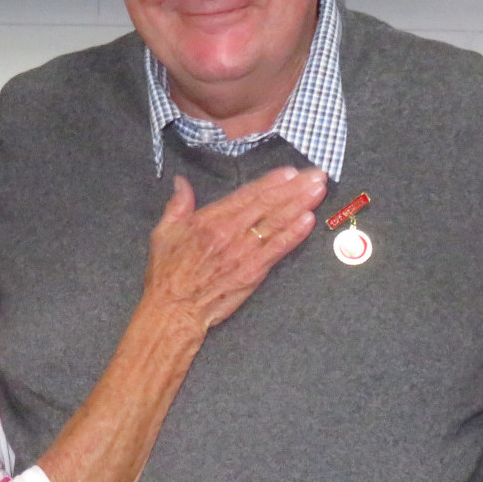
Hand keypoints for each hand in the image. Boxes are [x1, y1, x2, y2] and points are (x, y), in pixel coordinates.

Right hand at [142, 168, 326, 332]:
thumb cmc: (168, 274)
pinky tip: (309, 221)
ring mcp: (243, 252)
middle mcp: (229, 232)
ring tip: (319, 190)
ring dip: (300, 205)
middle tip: (317, 174)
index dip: (270, 182)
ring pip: (276, 223)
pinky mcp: (253, 272)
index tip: (290, 171)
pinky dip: (294, 234)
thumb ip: (177, 206)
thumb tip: (182, 182)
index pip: (246, 195)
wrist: (174, 310)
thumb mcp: (163, 233)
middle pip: (267, 205)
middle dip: (294, 188)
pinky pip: (277, 249)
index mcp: (209, 220)